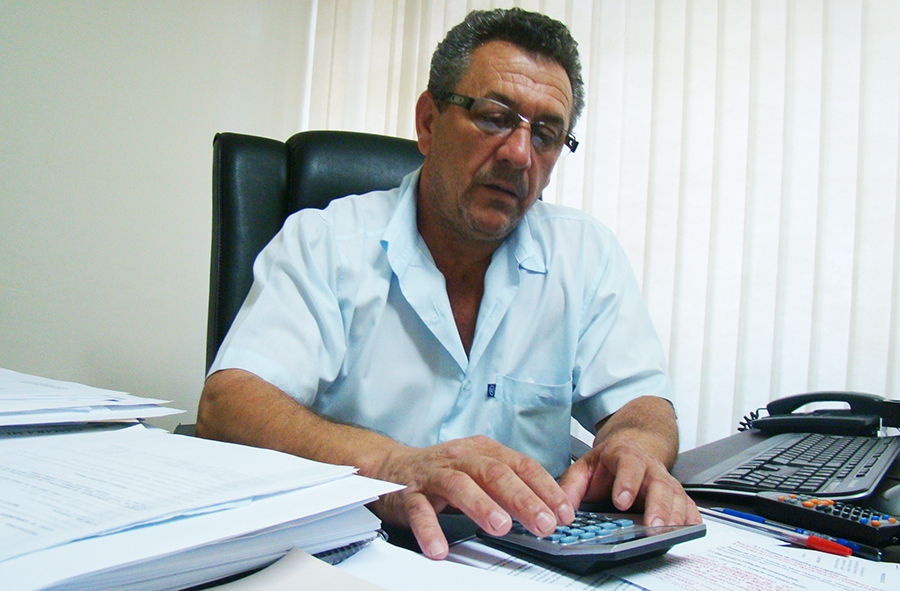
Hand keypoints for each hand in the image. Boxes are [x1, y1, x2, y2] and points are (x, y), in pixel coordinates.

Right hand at [368, 435, 575, 559]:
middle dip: (522, 499)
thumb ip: (509, 485)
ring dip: (482, 506)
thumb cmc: (442, 472)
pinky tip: (440, 547)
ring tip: (501, 527)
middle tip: (543, 523)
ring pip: (459, 485)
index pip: (520, 465)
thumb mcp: (479, 471)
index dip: (545, 488)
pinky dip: (429, 529)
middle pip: (495, 473)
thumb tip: (549, 509)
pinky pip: (419, 511)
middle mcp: (460, 458)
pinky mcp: (409, 493)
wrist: (391, 467)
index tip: (564, 511)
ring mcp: (434, 475)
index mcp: (483, 451)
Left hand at [558, 436, 700, 526]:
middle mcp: (649, 467)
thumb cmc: (606, 464)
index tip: (621, 501)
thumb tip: (562, 510)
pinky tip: (689, 528)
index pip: (629, 465)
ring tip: (669, 532)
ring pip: (675, 495)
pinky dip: (691, 517)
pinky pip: (688, 505)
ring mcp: (664, 480)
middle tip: (652, 525)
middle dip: (657, 505)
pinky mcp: (675, 495)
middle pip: (658, 483)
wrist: (628, 453)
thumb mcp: (583, 468)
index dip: (627, 482)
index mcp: (625, 455)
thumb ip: (571, 487)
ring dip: (674, 514)